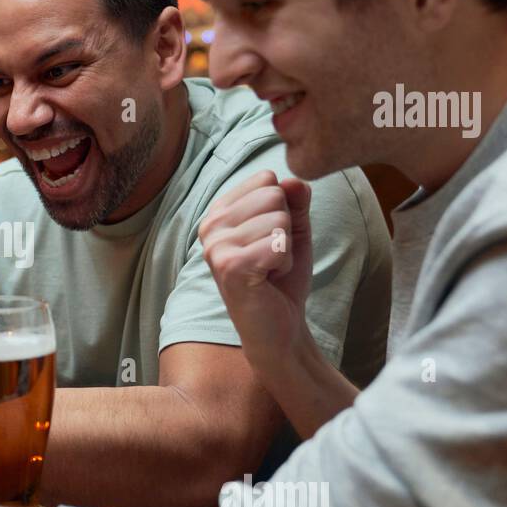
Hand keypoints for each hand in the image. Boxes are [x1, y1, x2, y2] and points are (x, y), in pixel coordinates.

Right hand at [198, 170, 313, 365]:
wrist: (280, 327)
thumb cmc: (281, 278)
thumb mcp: (294, 230)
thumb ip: (296, 201)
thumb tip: (293, 179)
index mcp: (219, 212)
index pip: (267, 179)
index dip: (283, 208)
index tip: (270, 238)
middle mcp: (210, 225)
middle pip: (273, 194)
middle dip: (286, 228)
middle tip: (271, 257)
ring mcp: (216, 245)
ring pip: (279, 219)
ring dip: (286, 248)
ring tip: (269, 269)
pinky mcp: (229, 266)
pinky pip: (278, 243)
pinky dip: (284, 262)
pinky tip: (268, 278)